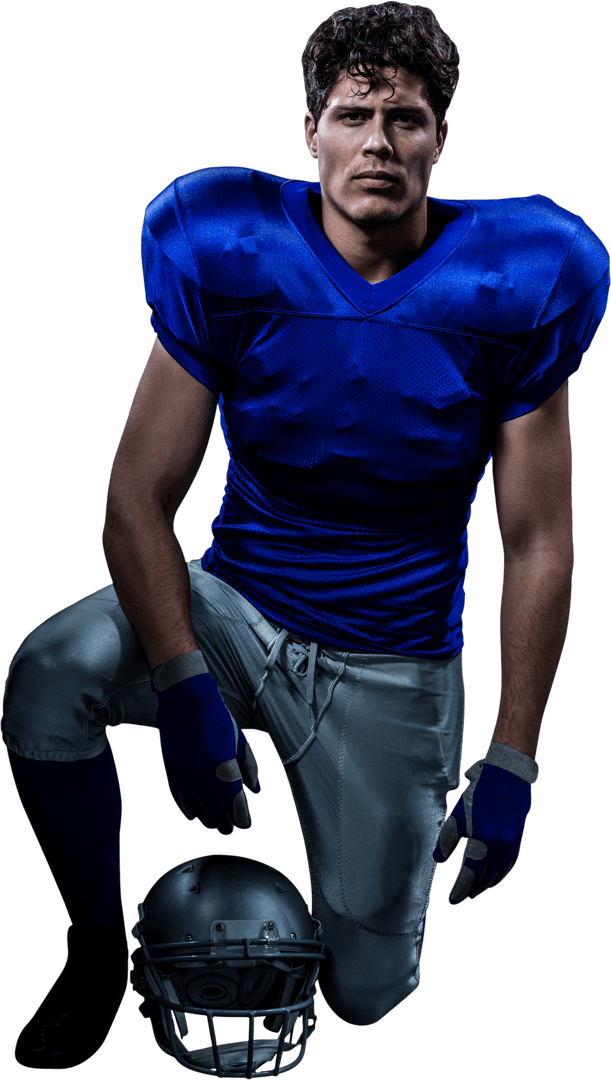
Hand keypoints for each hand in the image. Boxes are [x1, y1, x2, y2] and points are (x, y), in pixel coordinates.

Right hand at [156, 671, 261, 836]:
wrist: (186, 699)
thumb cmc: (217, 717)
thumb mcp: (240, 740)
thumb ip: (250, 767)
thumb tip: (256, 790)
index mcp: (225, 766)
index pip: (235, 804)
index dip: (242, 818)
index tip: (245, 824)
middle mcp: (204, 776)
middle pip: (216, 812)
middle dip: (226, 824)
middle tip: (231, 829)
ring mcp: (185, 776)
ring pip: (197, 810)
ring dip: (208, 820)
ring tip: (215, 824)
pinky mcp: (171, 772)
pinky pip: (179, 800)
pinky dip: (188, 810)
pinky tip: (195, 815)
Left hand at [433, 743, 538, 904]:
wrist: (508, 778)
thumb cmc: (479, 793)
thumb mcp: (458, 814)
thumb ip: (447, 839)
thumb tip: (439, 860)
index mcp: (483, 840)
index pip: (469, 873)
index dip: (460, 888)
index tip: (452, 899)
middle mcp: (500, 847)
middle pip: (484, 877)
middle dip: (471, 889)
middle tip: (460, 896)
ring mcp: (511, 845)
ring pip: (498, 874)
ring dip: (485, 885)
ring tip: (474, 891)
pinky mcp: (517, 841)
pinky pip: (508, 866)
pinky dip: (499, 875)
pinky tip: (492, 878)